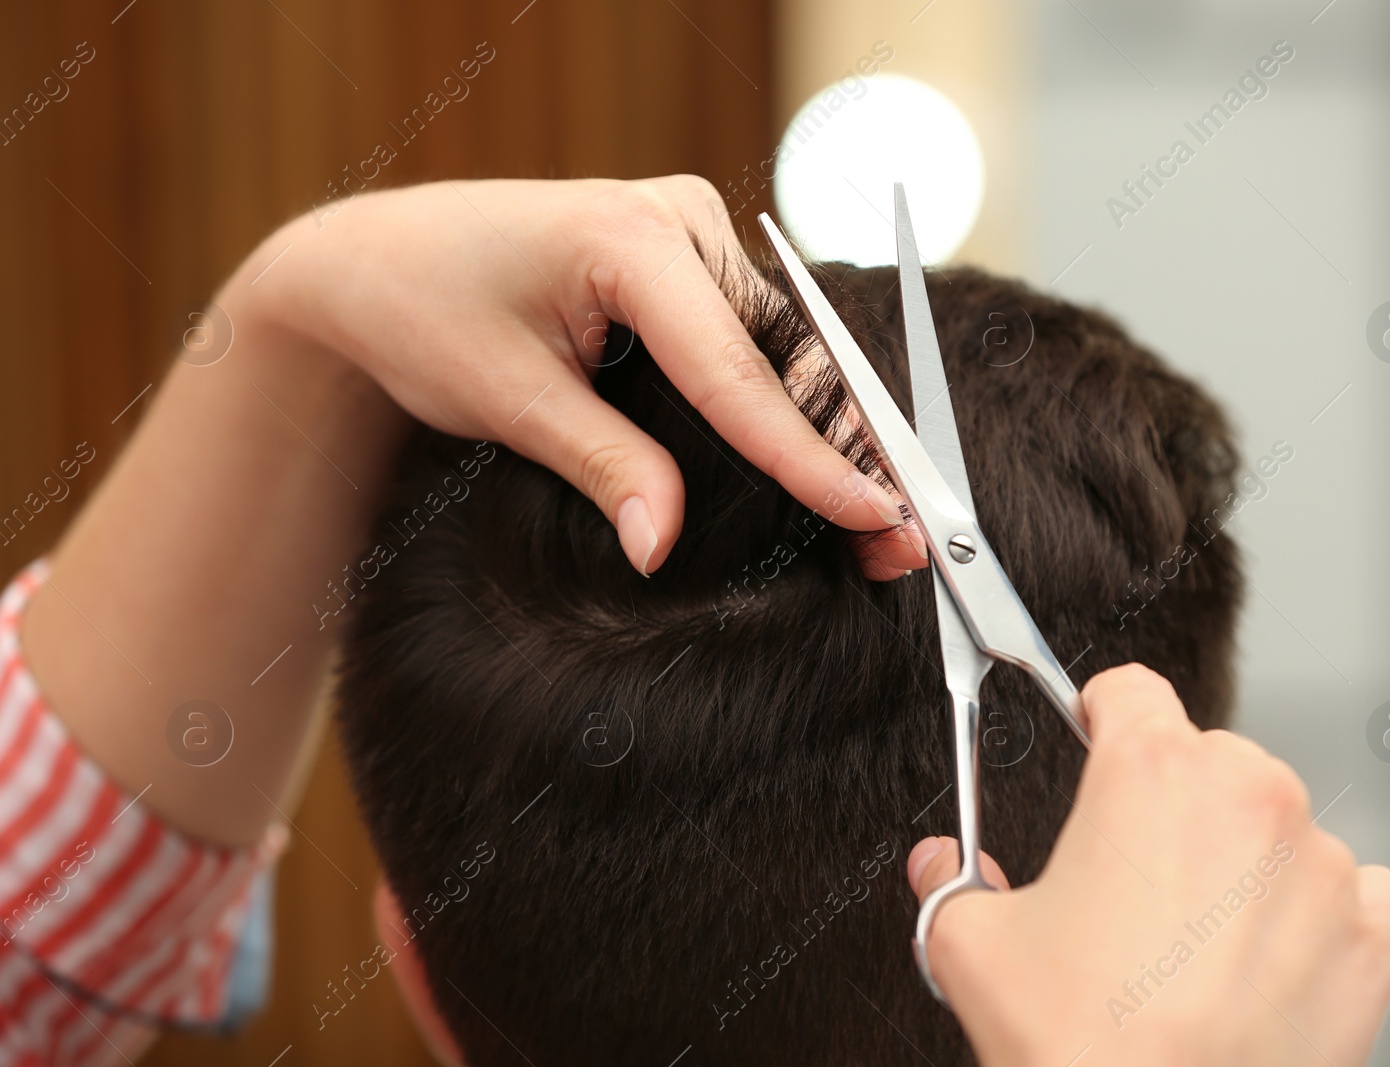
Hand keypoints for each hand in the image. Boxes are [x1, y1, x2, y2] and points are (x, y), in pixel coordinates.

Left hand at [227, 176, 926, 577]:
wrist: (376, 261)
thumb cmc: (425, 310)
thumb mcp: (510, 401)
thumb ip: (602, 466)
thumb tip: (664, 546)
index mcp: (632, 236)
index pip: (738, 370)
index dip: (806, 457)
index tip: (871, 516)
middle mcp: (679, 218)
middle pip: (784, 357)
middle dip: (840, 452)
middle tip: (896, 539)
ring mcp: (690, 232)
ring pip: (781, 349)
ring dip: (825, 433)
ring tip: (875, 519)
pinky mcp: (686, 260)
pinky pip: (753, 339)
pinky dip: (783, 406)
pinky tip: (821, 466)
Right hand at [907, 664, 1389, 1066]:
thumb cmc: (1079, 1048)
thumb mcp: (972, 949)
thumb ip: (948, 881)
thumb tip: (937, 866)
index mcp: (1151, 774)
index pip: (1131, 690)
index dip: (1104, 718)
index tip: (1100, 745)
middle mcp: (1249, 798)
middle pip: (1208, 760)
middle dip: (1172, 808)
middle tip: (1131, 885)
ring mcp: (1321, 865)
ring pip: (1277, 827)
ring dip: (1241, 864)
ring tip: (1191, 946)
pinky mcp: (1371, 933)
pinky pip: (1349, 891)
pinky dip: (1310, 918)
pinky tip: (1258, 969)